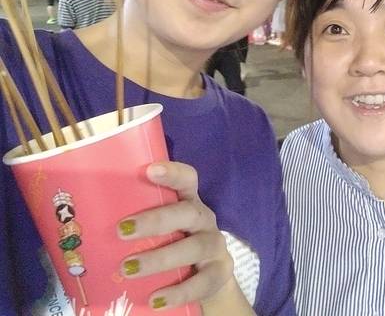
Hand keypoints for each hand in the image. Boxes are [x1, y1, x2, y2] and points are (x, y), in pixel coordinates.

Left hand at [116, 161, 236, 310]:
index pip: (187, 179)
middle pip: (187, 212)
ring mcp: (214, 245)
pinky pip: (202, 282)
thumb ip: (137, 222)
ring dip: (160, 258)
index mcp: (189, 202)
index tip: (149, 170)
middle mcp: (204, 219)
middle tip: (122, 230)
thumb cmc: (174, 245)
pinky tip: (156, 299)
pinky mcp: (219, 272)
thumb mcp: (163, 230)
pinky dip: (178, 291)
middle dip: (156, 220)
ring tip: (128, 269)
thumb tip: (81, 225)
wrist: (208, 278)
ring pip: (194, 247)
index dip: (173, 172)